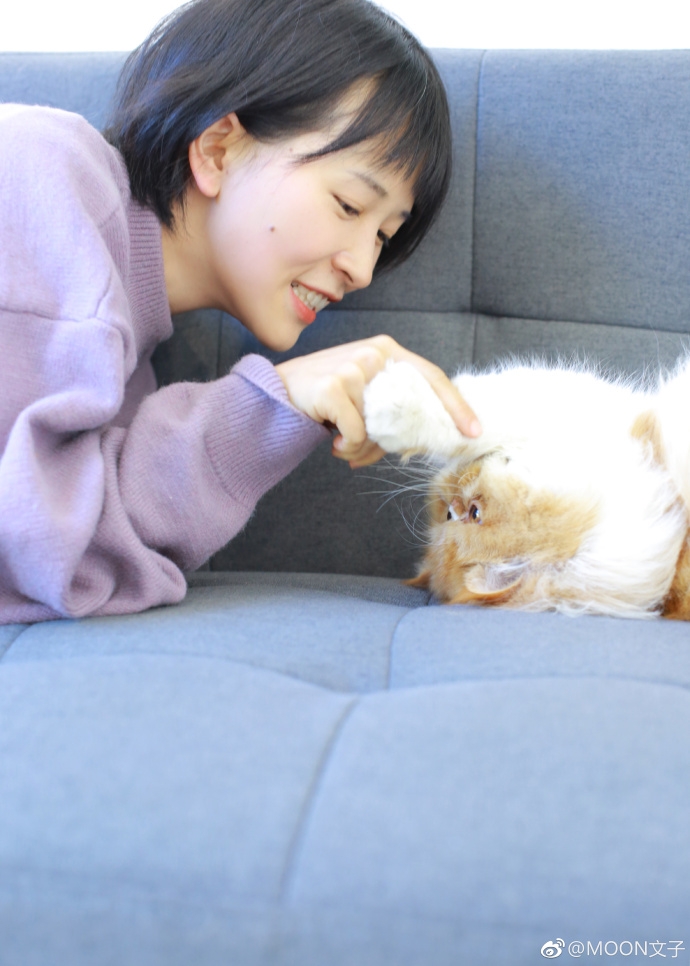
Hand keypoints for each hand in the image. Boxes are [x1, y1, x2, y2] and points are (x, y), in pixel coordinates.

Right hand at [275, 335, 480, 467]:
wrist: (277, 396)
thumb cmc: (326, 400)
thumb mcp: (365, 396)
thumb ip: (394, 407)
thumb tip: (423, 440)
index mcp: (386, 350)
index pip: (431, 377)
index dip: (455, 406)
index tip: (472, 430)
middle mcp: (373, 353)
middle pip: (408, 411)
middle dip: (391, 443)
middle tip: (365, 452)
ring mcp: (352, 367)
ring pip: (380, 428)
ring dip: (363, 447)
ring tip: (341, 441)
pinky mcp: (333, 387)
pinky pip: (356, 434)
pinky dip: (346, 447)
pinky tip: (331, 440)